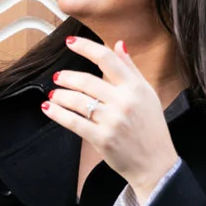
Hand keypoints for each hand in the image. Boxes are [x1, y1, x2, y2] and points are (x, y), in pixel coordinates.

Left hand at [42, 36, 178, 201]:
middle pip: (87, 81)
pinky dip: (58, 114)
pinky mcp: (102, 139)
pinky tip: (49, 108)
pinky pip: (74, 122)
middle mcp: (124, 102)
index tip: (70, 42)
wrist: (156, 163)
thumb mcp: (147, 94)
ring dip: (60, 95)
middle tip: (58, 77)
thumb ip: (131, 69)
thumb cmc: (151, 127)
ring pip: (77, 101)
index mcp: (135, 88)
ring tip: (54, 94)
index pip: (107, 59)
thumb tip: (119, 44)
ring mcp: (112, 121)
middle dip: (67, 77)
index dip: (86, 47)